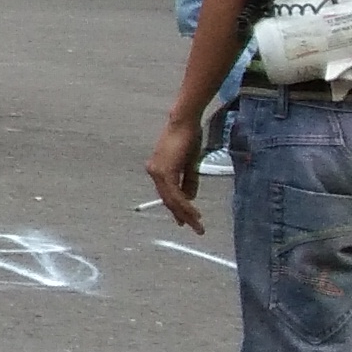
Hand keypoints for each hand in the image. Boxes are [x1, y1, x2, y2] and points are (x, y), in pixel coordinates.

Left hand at [147, 110, 206, 231]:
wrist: (184, 123)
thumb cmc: (188, 139)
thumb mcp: (189, 164)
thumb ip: (188, 181)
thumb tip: (189, 199)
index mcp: (158, 169)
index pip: (166, 194)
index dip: (177, 208)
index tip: (185, 220)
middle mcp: (154, 171)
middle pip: (168, 199)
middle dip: (182, 215)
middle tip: (195, 228)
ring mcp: (157, 172)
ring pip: (171, 199)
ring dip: (185, 213)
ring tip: (197, 225)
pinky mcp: (164, 171)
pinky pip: (174, 193)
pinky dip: (184, 205)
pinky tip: (193, 213)